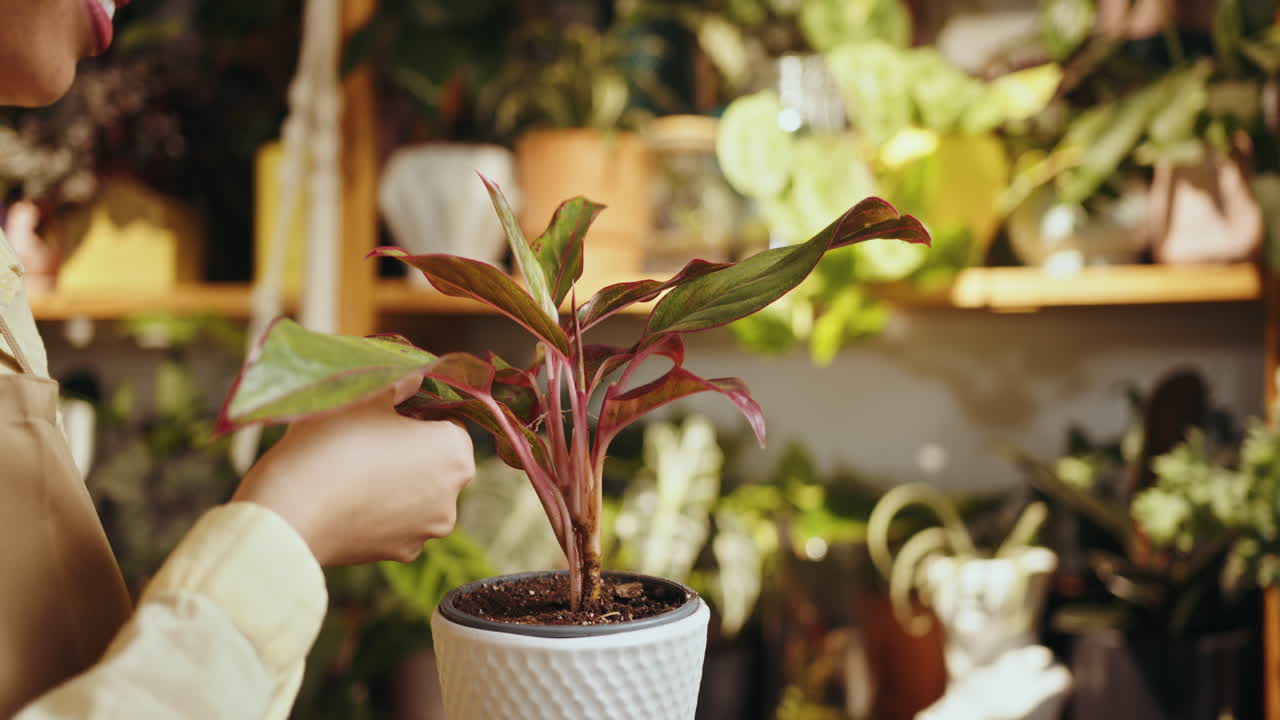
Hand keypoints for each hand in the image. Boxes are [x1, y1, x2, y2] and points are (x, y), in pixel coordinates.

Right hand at [232, 380, 474, 565]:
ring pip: (417, 494)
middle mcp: (453, 496)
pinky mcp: (401, 553)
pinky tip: (349, 499)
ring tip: (354, 469)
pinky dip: (380, 510)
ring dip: (396, 481)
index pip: (448, 422)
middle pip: (436, 461)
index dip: (417, 412)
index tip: (386, 411)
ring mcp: (428, 530)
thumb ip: (400, 383)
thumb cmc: (332, 443)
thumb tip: (415, 378)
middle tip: (367, 438)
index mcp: (455, 453)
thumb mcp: (367, 396)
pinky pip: (396, 522)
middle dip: (409, 448)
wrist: (290, 513)